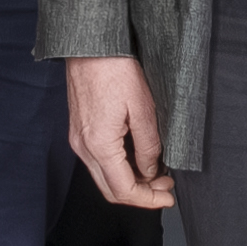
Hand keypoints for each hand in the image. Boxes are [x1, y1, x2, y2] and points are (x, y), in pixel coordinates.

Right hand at [61, 54, 170, 210]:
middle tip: (166, 187)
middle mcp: (83, 147)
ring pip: (104, 177)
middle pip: (110, 190)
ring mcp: (78, 139)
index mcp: (99, 145)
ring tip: (157, 173)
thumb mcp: (143, 109)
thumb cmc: (115, 69)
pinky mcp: (80, 130)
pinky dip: (119, 168)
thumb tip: (151, 172)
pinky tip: (138, 159)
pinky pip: (98, 161)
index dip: (148, 200)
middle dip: (141, 195)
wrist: (90, 45)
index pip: (123, 190)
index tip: (168, 197)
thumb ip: (148, 147)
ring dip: (130, 181)